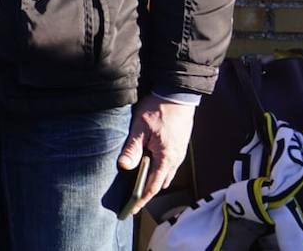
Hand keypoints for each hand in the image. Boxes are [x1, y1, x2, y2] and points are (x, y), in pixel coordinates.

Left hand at [116, 94, 195, 209]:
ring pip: (165, 174)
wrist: (178, 95)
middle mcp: (175, 159)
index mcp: (167, 157)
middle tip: (133, 202)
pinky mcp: (178, 146)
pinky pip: (168, 164)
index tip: (133, 209)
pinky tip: (148, 167)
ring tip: (138, 187)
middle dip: (147, 193)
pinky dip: (158, 171)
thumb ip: (132, 148)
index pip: (154, 185)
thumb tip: (124, 167)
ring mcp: (178, 153)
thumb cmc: (158, 109)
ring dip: (153, 181)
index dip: (143, 198)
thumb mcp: (140, 128)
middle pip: (161, 182)